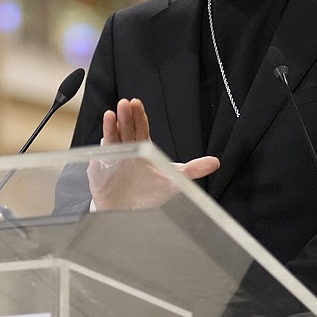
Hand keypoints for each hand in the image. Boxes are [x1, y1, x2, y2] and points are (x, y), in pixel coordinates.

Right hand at [87, 98, 218, 208]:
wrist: (131, 213)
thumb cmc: (149, 195)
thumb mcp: (174, 180)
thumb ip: (193, 169)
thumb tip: (216, 162)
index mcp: (143, 149)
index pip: (141, 129)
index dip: (139, 116)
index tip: (136, 103)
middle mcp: (127, 152)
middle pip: (127, 131)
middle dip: (126, 117)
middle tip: (125, 103)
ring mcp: (113, 161)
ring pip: (113, 140)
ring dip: (111, 128)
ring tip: (111, 114)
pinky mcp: (103, 173)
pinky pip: (101, 160)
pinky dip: (101, 150)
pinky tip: (101, 142)